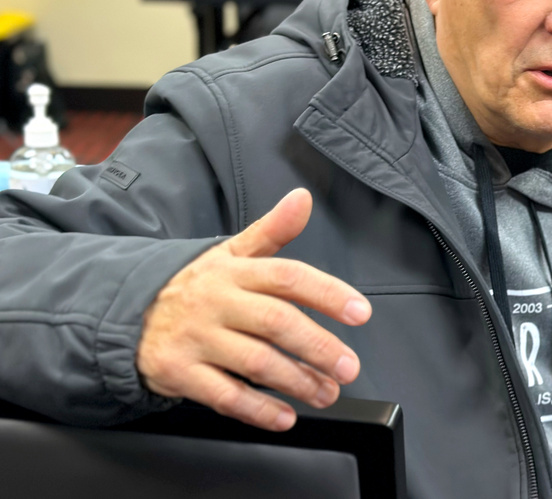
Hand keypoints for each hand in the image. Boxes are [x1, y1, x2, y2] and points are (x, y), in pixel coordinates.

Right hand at [137, 188, 371, 430]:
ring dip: (297, 381)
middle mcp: (217, 302)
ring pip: (255, 362)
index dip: (328, 294)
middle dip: (319, 347)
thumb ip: (272, 231)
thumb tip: (302, 198)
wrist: (127, 314)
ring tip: (326, 393)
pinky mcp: (179, 372)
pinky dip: (257, 410)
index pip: (288, 277)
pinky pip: (224, 395)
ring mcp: (196, 338)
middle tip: (349, 367)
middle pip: (277, 322)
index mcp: (235, 271)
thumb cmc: (195, 286)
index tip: (360, 312)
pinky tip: (284, 417)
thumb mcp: (230, 253)